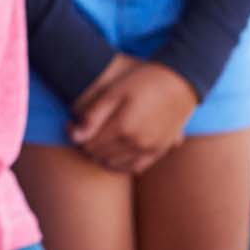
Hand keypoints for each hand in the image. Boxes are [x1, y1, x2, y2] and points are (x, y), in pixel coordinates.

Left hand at [70, 56, 196, 173]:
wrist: (179, 83)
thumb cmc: (142, 82)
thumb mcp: (113, 93)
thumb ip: (92, 116)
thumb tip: (74, 138)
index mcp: (123, 128)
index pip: (88, 144)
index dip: (74, 135)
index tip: (70, 123)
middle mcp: (137, 144)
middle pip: (100, 155)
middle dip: (86, 145)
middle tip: (82, 131)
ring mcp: (151, 150)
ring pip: (115, 164)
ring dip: (101, 155)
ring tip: (96, 138)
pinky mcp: (161, 151)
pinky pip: (136, 167)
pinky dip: (121, 164)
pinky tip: (114, 152)